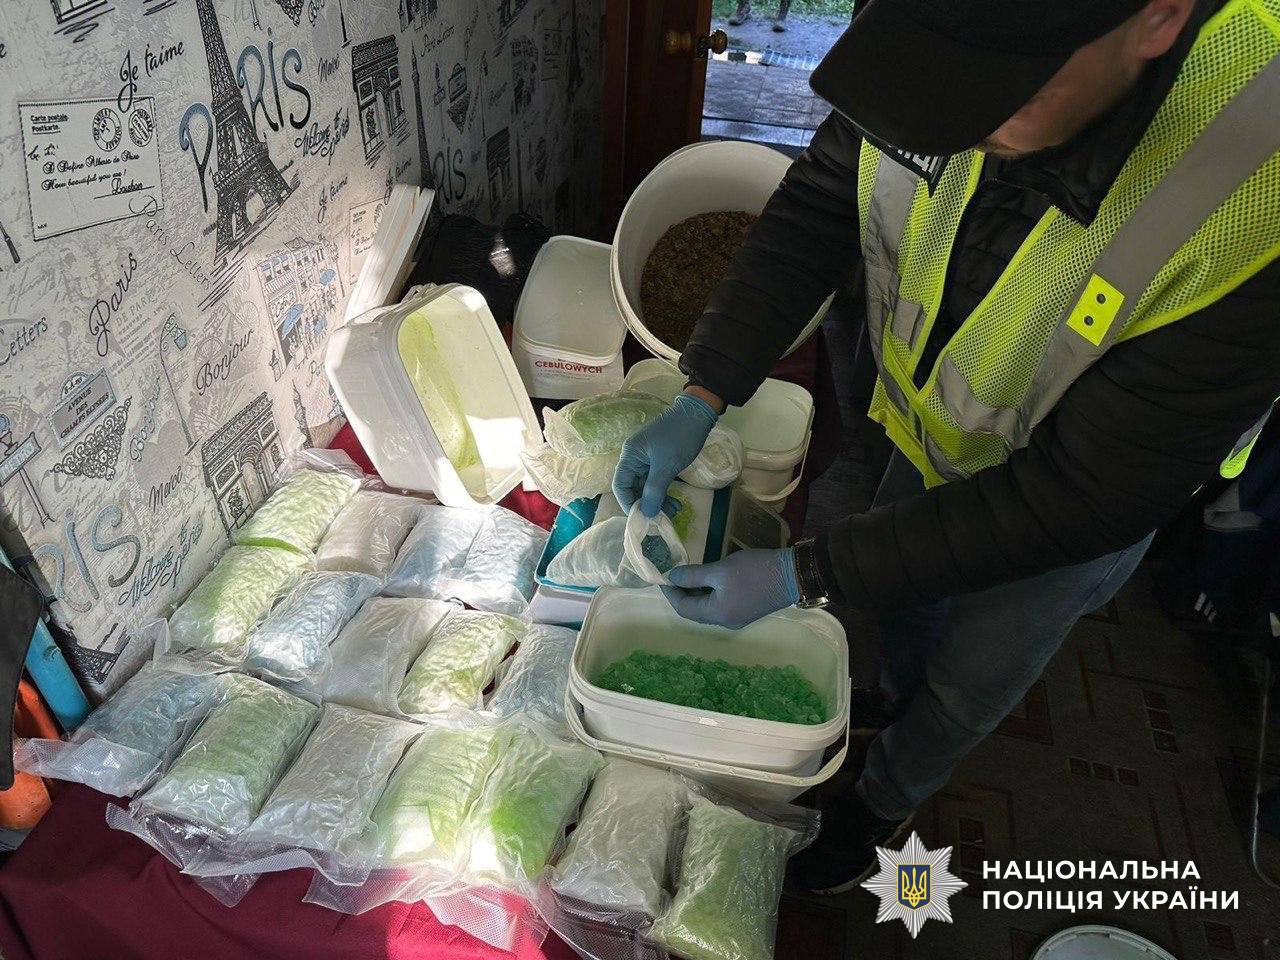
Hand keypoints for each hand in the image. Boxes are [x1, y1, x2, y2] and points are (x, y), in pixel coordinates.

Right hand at [613, 393, 717, 516]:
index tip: (643, 519)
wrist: (698, 414)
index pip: (620, 486)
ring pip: (646, 487)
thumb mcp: (666, 466)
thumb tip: (646, 514)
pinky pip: (656, 482)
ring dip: (657, 501)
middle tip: (662, 518)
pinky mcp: (659, 461)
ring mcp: (647, 460)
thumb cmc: (680, 438)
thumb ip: (654, 491)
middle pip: (633, 488)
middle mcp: (634, 458)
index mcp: (630, 456)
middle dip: (646, 505)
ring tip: (674, 511)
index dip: (629, 504)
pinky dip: (664, 493)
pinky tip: (675, 503)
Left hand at [661, 548, 799, 628]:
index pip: (684, 609)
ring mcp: (737, 618)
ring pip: (708, 609)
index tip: (663, 577)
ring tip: (689, 575)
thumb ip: (694, 575)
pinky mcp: (746, 611)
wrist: (792, 574)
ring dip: (696, 594)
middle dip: (682, 594)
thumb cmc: (754, 571)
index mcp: (717, 614)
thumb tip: (672, 577)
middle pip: (695, 612)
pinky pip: (720, 606)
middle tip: (675, 574)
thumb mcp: (720, 570)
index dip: (671, 593)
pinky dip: (710, 595)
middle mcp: (725, 622)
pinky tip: (709, 580)